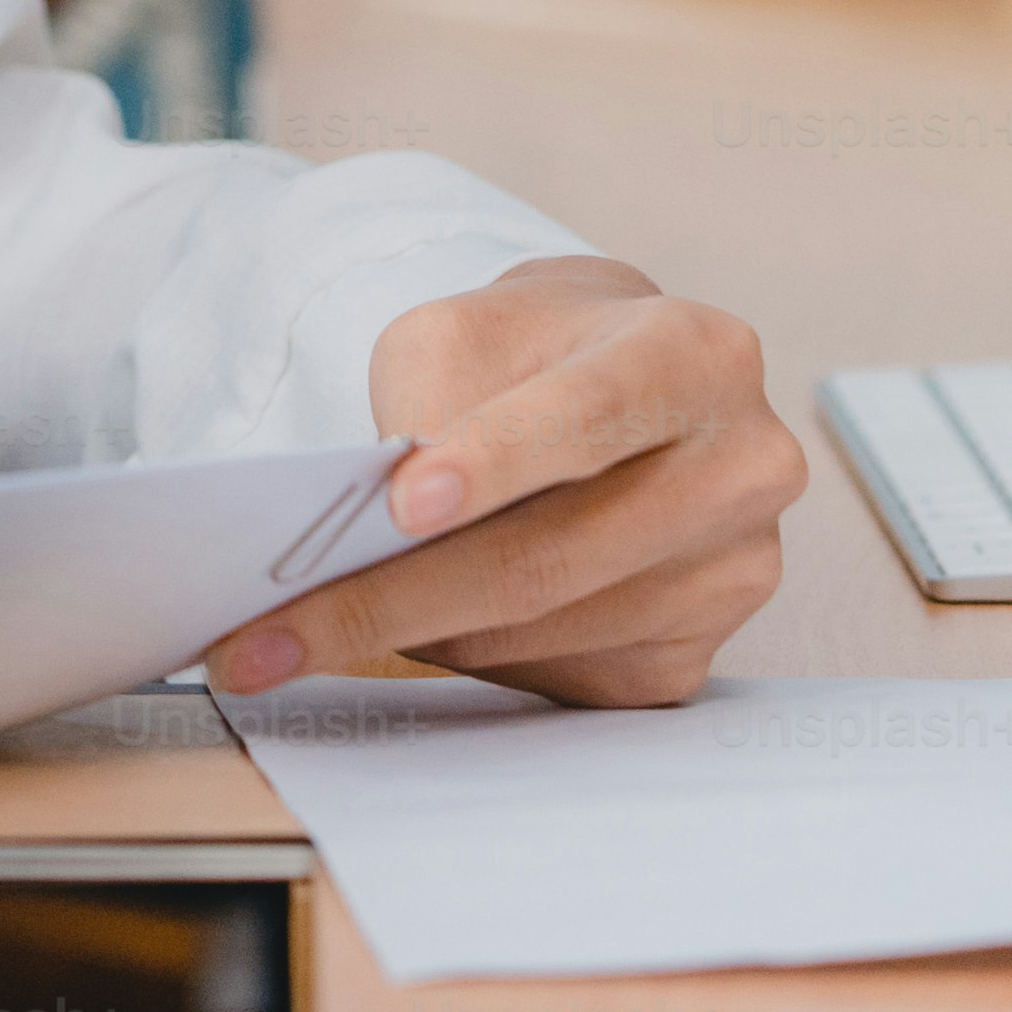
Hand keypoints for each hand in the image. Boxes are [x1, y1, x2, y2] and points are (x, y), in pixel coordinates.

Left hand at [204, 254, 800, 706]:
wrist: (612, 387)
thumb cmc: (529, 353)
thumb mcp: (466, 331)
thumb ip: (427, 406)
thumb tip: (371, 538)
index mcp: (697, 355)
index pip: (591, 414)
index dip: (494, 461)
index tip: (399, 507)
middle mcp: (743, 467)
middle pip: (553, 557)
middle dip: (394, 598)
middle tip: (268, 637)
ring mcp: (732, 572)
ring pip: (540, 633)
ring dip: (418, 631)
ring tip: (317, 621)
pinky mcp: (695, 654)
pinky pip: (558, 679)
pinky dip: (470, 656)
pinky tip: (425, 622)